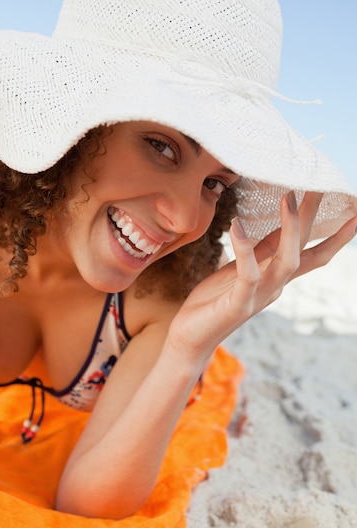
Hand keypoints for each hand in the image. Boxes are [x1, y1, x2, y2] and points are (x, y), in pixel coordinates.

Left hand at [168, 191, 356, 364]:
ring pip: (287, 262)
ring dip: (291, 229)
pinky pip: (247, 275)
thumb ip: (260, 252)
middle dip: (316, 219)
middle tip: (323, 184)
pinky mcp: (238, 305)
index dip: (330, 231)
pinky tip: (237, 225)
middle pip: (305, 250)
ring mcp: (259, 297)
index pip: (309, 251)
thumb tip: (281, 225)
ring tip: (289, 196)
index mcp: (275, 278)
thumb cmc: (213, 302)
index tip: (349, 208)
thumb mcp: (239, 270)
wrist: (191, 338)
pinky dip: (244, 249)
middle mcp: (274, 287)